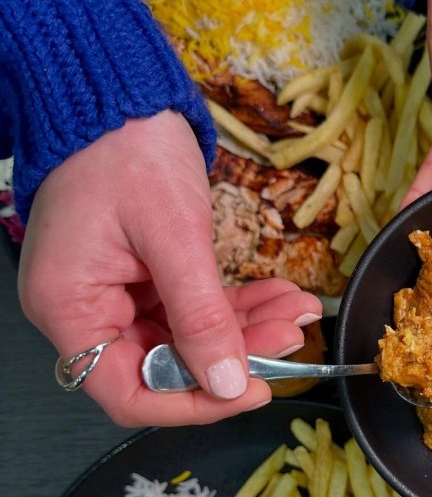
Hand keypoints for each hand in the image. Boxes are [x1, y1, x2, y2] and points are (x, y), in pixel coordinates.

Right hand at [19, 111, 321, 426]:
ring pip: (189, 340)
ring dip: (246, 330)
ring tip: (296, 310)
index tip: (250, 392)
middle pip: (165, 368)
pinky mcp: (144, 280)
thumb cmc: (127, 148)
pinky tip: (279, 296)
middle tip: (289, 337)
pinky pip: (193, 310)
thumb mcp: (174, 234)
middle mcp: (87, 312)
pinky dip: (236, 306)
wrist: (122, 92)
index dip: (192, 404)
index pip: (128, 393)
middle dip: (234, 357)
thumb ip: (201, 315)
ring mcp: (116, 296)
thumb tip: (227, 383)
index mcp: (70, 308)